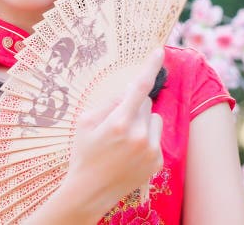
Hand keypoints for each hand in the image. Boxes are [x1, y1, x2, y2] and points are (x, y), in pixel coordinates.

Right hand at [60, 48, 164, 215]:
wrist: (89, 192)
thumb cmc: (84, 154)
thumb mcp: (86, 123)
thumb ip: (109, 103)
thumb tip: (129, 91)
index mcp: (119, 122)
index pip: (139, 87)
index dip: (151, 66)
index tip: (159, 51)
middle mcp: (139, 135)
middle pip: (145, 102)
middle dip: (134, 106)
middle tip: (117, 122)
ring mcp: (150, 150)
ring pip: (153, 118)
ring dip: (143, 122)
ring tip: (124, 140)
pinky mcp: (157, 161)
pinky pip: (156, 136)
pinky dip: (146, 139)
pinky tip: (130, 153)